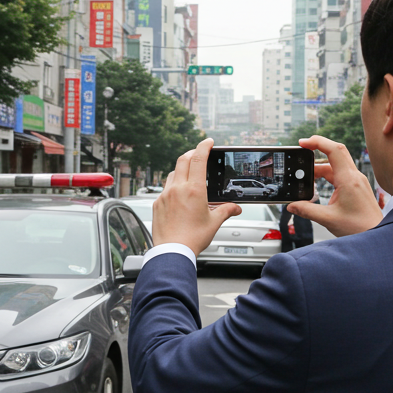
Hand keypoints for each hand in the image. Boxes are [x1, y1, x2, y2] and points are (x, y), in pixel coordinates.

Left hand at [153, 138, 240, 254]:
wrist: (172, 251)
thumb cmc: (192, 238)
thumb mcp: (214, 223)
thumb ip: (226, 210)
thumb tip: (235, 208)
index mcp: (194, 190)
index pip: (198, 159)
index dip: (204, 146)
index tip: (208, 141)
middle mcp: (177, 189)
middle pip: (183, 160)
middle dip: (192, 153)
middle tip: (198, 153)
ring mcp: (165, 195)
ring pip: (173, 173)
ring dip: (181, 169)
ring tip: (189, 174)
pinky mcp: (157, 203)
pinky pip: (165, 188)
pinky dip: (173, 185)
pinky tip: (179, 194)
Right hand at [286, 136, 383, 236]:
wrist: (377, 235)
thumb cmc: (359, 228)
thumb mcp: (328, 219)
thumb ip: (307, 210)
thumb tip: (292, 205)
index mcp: (349, 179)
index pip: (333, 150)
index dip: (317, 142)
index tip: (302, 143)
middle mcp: (354, 176)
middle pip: (335, 152)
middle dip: (317, 150)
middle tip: (301, 154)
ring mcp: (356, 181)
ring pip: (336, 165)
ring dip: (320, 168)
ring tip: (305, 179)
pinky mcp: (356, 187)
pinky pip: (339, 174)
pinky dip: (327, 176)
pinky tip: (317, 185)